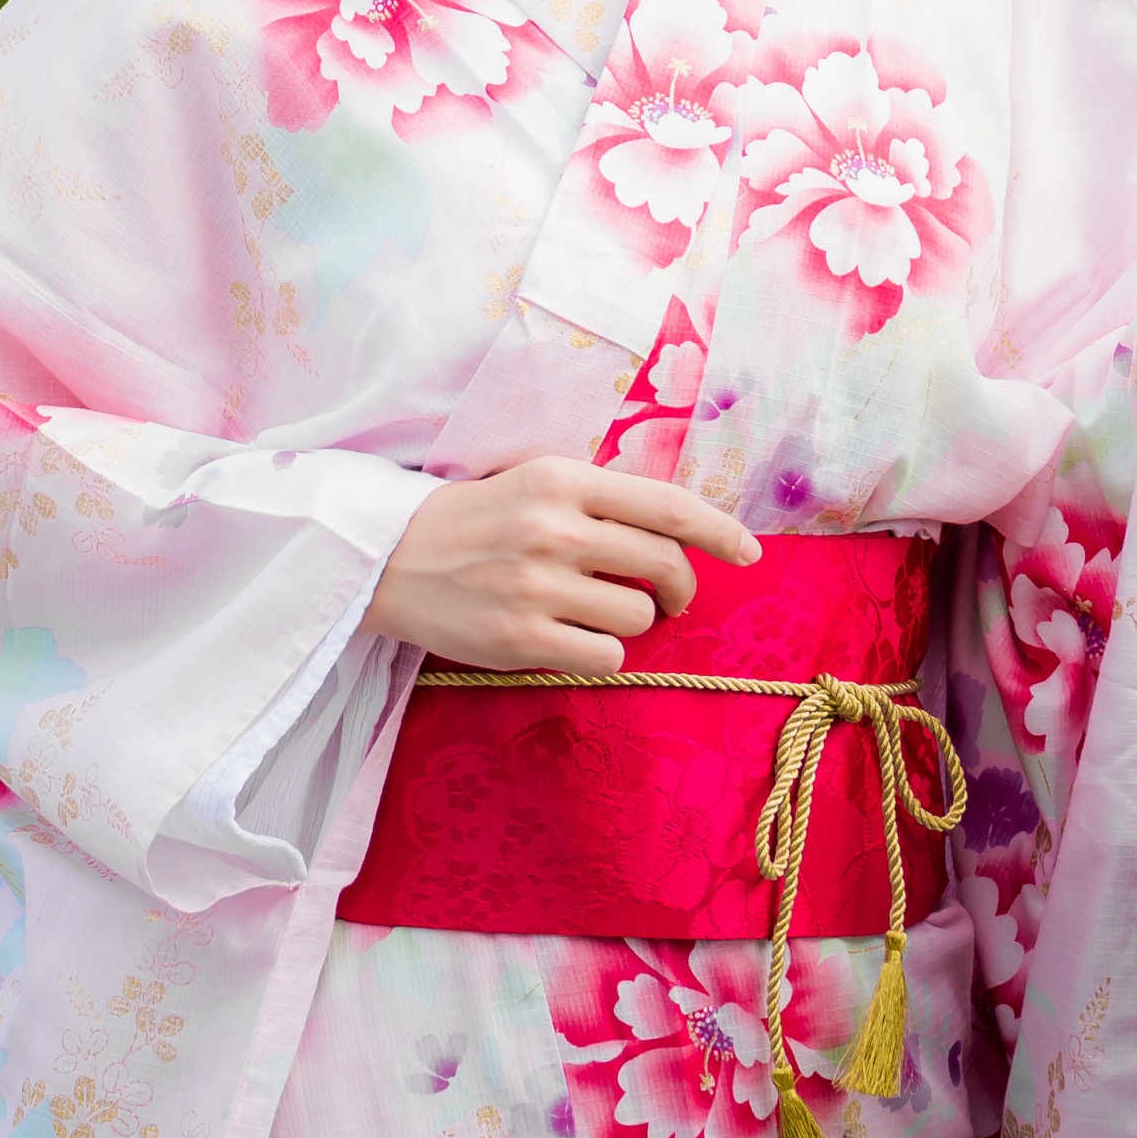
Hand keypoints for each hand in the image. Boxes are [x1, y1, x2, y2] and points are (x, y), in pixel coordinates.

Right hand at [365, 455, 758, 675]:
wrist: (387, 560)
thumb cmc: (473, 520)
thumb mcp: (531, 481)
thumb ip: (599, 496)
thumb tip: (681, 529)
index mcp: (561, 479)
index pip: (668, 506)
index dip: (721, 531)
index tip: (749, 552)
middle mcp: (552, 528)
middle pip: (665, 565)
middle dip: (682, 588)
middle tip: (672, 597)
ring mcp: (536, 586)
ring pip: (639, 617)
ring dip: (633, 622)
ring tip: (594, 613)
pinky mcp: (520, 639)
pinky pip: (605, 658)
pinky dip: (601, 654)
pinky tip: (569, 639)